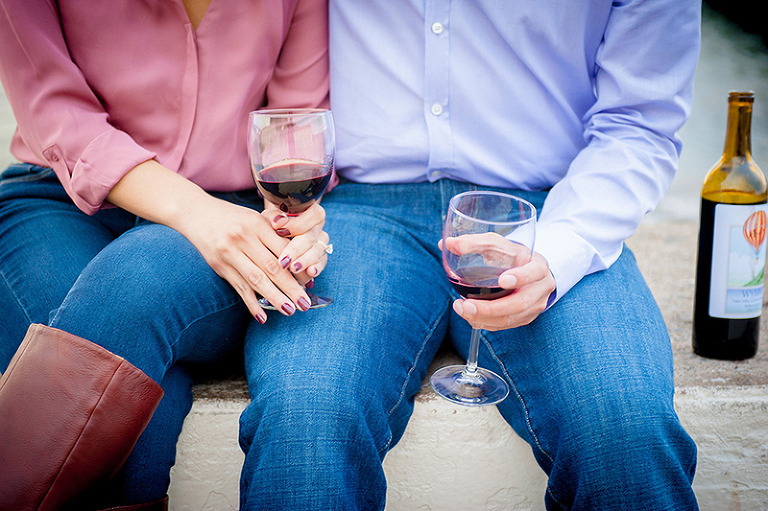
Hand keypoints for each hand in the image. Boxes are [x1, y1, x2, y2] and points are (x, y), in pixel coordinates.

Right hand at [107, 160, 328, 321]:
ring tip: (289, 310)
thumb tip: (298, 255)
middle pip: (272, 268)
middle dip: (291, 288)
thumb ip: (276, 231)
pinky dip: (251, 303)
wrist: (196, 213)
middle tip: (305, 303)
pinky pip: (239, 288)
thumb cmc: (232, 216)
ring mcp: (229, 253)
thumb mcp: (255, 216)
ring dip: (274, 298)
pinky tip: (262, 316)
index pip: (283, 249)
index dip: (298, 267)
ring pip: (256, 280)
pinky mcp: (219, 266)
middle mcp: (243, 238)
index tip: (310, 281)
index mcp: (257, 224)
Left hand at [262, 200, 329, 280]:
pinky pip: (322, 262)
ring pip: (318, 250)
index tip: (279, 232)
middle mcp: (318, 226)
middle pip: (311, 237)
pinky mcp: (321, 256)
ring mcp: (321, 241)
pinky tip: (310, 273)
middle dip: (297, 249)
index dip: (297, 224)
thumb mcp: (270, 217)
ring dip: (306, 260)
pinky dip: (316, 268)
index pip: (312, 215)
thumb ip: (273, 216)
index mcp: (310, 211)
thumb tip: (278, 222)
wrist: (275, 233)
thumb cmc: (272, 223)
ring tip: (294, 268)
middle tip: (284, 260)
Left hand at [452, 252, 554, 330]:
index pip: (535, 272)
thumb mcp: (497, 244)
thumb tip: (446, 243)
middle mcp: (540, 289)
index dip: (521, 277)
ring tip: (461, 309)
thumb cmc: (512, 256)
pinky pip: (505, 325)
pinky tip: (470, 316)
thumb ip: (473, 243)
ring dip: (483, 318)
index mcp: (538, 266)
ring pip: (510, 319)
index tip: (502, 280)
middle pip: (519, 304)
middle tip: (466, 305)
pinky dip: (485, 322)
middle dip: (490, 308)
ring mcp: (535, 307)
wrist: (528, 272)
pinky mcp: (525, 318)